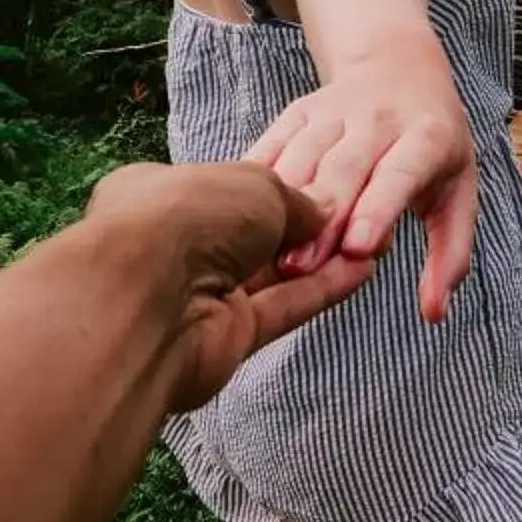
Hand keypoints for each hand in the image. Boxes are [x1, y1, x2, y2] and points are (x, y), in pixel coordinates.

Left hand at [81, 162, 368, 408]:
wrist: (147, 298)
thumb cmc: (188, 214)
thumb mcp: (254, 183)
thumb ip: (294, 199)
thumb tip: (322, 214)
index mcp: (161, 192)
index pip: (225, 186)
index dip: (273, 184)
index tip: (321, 184)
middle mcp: (176, 244)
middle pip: (249, 234)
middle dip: (301, 227)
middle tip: (356, 214)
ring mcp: (199, 294)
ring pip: (270, 275)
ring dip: (320, 260)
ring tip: (373, 240)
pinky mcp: (225, 337)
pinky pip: (282, 308)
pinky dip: (320, 291)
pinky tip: (362, 271)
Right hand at [243, 36, 478, 323]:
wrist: (400, 67)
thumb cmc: (433, 146)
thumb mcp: (458, 192)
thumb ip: (450, 254)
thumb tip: (434, 313)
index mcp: (427, 137)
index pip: (401, 172)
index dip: (379, 207)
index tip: (359, 248)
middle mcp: (378, 119)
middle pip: (345, 170)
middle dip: (321, 219)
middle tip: (298, 269)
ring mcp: (333, 111)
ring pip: (303, 157)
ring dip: (281, 205)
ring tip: (264, 253)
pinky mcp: (298, 112)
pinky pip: (272, 145)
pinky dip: (254, 180)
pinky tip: (235, 216)